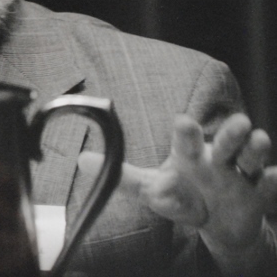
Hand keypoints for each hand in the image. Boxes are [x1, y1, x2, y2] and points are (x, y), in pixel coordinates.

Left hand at [78, 113, 276, 253]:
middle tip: (237, 124)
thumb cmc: (181, 195)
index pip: (186, 139)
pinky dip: (272, 181)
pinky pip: (269, 186)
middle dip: (230, 133)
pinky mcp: (258, 195)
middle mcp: (216, 159)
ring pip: (251, 158)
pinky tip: (272, 177)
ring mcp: (239, 176)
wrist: (215, 221)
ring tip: (258, 139)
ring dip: (255, 149)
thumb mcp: (151, 189)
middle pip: (225, 141)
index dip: (186, 131)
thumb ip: (122, 175)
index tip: (181, 120)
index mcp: (189, 154)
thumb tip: (82, 160)